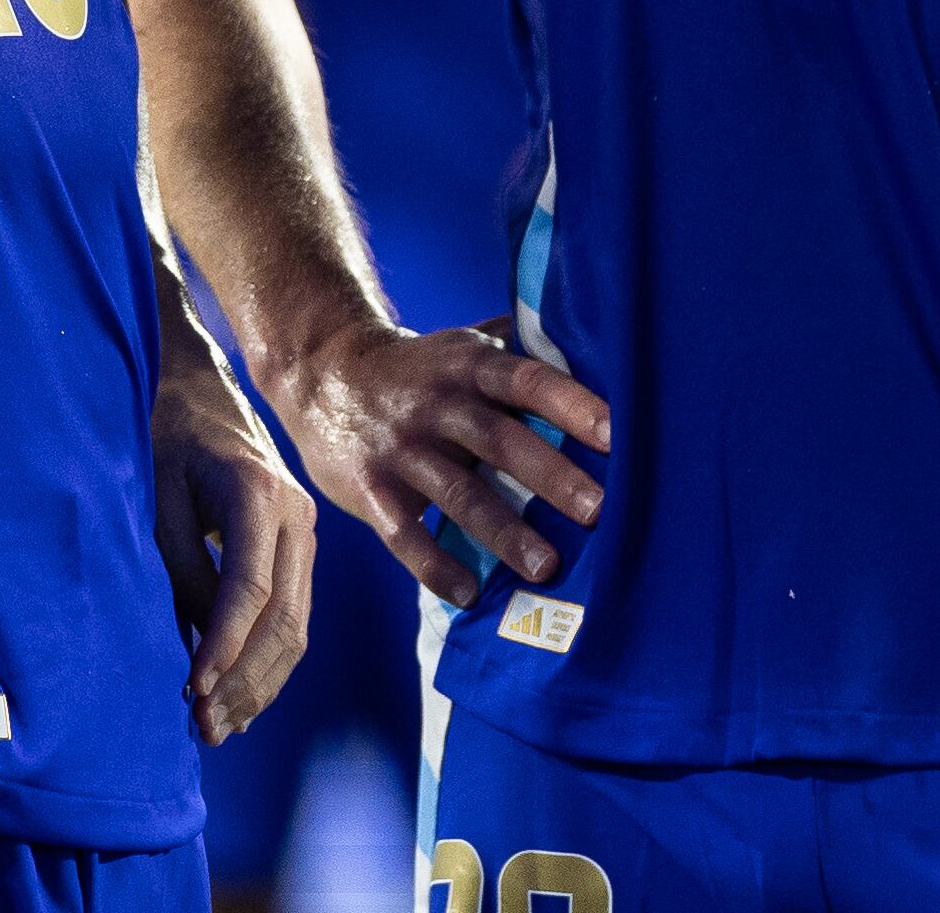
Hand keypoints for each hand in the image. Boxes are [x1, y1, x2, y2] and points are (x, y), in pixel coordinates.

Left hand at [153, 348, 316, 743]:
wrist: (197, 385)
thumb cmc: (165, 433)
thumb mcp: (158, 493)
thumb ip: (179, 565)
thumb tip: (196, 639)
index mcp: (258, 493)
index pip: (248, 590)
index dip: (222, 647)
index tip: (191, 691)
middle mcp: (295, 515)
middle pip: (282, 619)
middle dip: (243, 681)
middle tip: (202, 728)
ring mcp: (304, 532)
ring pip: (296, 627)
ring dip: (258, 683)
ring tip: (217, 727)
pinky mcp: (297, 546)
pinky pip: (292, 615)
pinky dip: (267, 662)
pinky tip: (236, 697)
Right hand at [272, 315, 610, 604]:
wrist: (322, 372)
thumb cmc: (417, 368)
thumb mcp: (461, 346)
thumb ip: (517, 351)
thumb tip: (594, 347)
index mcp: (468, 366)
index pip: (526, 381)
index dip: (571, 404)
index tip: (616, 435)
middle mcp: (436, 404)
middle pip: (500, 441)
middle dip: (552, 478)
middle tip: (600, 512)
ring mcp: (401, 448)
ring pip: (459, 494)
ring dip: (505, 533)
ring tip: (549, 567)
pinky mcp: (368, 488)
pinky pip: (404, 534)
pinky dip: (435, 566)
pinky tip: (468, 595)